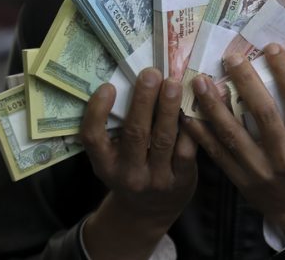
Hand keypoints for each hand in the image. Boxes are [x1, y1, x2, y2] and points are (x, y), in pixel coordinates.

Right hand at [80, 69, 197, 258]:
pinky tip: (192, 104)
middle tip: (151, 73)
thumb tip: (133, 80)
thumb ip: (117, 128)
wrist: (149, 211)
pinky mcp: (182, 179)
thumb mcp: (113, 156)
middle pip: (135, 133)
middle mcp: (128, 174)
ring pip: (163, 139)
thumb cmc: (130, 170)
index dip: (98, 112)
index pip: (93, 138)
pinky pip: (187, 149)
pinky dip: (190, 125)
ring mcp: (157, 179)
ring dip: (168, 108)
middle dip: (143, 100)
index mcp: (105, 164)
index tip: (108, 87)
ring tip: (173, 83)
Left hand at [181, 44, 284, 237]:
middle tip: (231, 58)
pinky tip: (187, 114)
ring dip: (214, 105)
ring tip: (200, 81)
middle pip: (263, 112)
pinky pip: (216, 152)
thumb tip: (284, 71)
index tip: (271, 48)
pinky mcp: (240, 178)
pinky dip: (200, 132)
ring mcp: (260, 168)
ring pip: (233, 133)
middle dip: (245, 81)